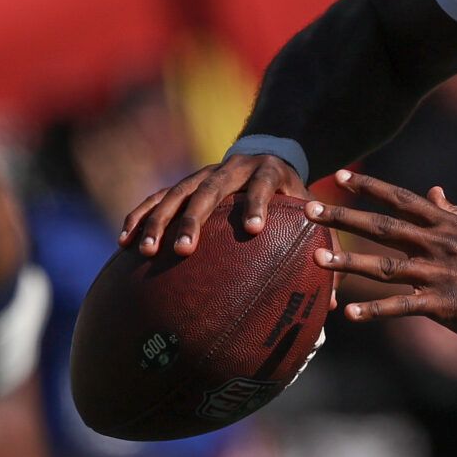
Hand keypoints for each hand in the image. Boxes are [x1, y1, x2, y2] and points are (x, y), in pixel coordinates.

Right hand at [120, 153, 309, 255]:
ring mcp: (203, 173)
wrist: (270, 151)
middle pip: (210, 189)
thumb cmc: (293, 198)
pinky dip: (139, 216)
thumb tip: (333, 306)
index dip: (259, 204)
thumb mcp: (311, 212)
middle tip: (185, 250)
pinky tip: (124, 242)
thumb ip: (321, 251)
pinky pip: (156, 198)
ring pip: (176, 193)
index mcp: (270, 173)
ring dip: (158, 220)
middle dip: (194, 218)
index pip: (265, 185)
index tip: (256, 228)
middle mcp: (234, 169)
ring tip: (143, 251)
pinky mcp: (184, 182)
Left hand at [305, 170, 456, 349]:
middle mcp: (438, 244)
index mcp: (448, 225)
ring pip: (385, 265)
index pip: (401, 199)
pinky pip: (402, 307)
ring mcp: (439, 275)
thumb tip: (434, 193)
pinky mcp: (444, 306)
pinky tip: (350, 314)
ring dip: (348, 262)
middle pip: (382, 226)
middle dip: (343, 216)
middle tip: (308, 209)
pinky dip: (375, 310)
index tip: (341, 176)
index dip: (369, 187)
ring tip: (317, 258)